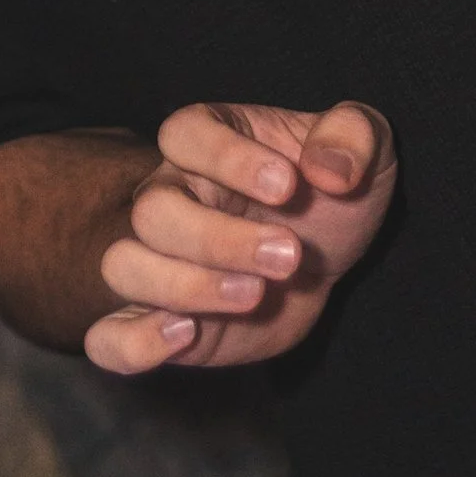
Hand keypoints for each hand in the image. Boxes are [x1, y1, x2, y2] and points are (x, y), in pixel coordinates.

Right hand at [84, 99, 395, 375]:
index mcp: (207, 143)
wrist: (327, 258)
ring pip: (123, 267)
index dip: (228, 157)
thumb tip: (331, 170)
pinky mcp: (162, 320)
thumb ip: (353, 136)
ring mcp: (158, 260)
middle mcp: (169, 196)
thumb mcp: (365, 144)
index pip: (184, 133)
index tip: (289, 184)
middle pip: (153, 212)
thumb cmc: (332, 190)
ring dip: (185, 287)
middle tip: (289, 256)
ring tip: (255, 295)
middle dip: (220, 239)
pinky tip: (186, 336)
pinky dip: (132, 343)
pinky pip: (109, 338)